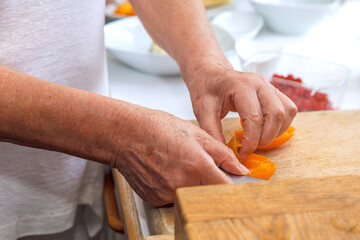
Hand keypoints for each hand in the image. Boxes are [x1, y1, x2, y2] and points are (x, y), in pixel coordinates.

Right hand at [112, 107, 248, 205]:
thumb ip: (222, 153)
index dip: (233, 187)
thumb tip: (240, 168)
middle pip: (209, 195)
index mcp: (197, 166)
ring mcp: (167, 194)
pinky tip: (168, 171)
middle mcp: (182, 184)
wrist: (124, 134)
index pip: (226, 189)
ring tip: (181, 165)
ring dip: (193, 185)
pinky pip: (174, 198)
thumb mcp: (195, 133)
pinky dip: (177, 188)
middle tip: (203, 168)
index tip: (235, 183)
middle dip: (212, 184)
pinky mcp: (156, 199)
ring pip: (192, 197)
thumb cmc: (156, 128)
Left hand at [183, 61, 296, 159]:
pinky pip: (288, 109)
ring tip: (258, 141)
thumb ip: (213, 133)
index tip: (242, 153)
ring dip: (276, 132)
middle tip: (250, 148)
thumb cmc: (206, 89)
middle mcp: (259, 82)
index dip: (251, 141)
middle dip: (266, 138)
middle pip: (276, 114)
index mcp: (240, 85)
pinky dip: (281, 125)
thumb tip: (227, 157)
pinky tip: (265, 131)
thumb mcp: (203, 111)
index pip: (254, 117)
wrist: (211, 73)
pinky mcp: (274, 91)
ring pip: (287, 112)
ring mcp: (269, 85)